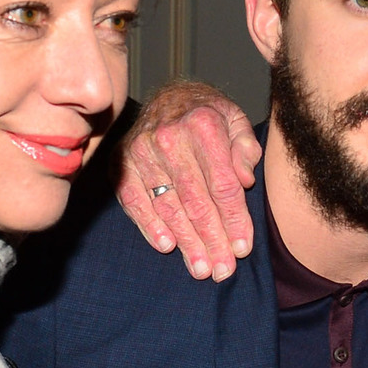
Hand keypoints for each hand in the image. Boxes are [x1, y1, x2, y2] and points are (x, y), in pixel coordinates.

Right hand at [115, 81, 261, 280]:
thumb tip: (245, 180)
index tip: (243, 248)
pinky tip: (167, 246)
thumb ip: (245, 148)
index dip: (235, 220)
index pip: (223, 185)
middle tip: (223, 270)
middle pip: (196, 202)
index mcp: (203, 126)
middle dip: (212, 240)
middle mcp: (169, 138)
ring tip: (201, 268)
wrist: (169, 97)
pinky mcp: (121, 164)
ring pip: (169, 207)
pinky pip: (135, 201)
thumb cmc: (208, 115)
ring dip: (186, 242)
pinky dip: (150, 226)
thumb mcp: (235, 119)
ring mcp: (142, 152)